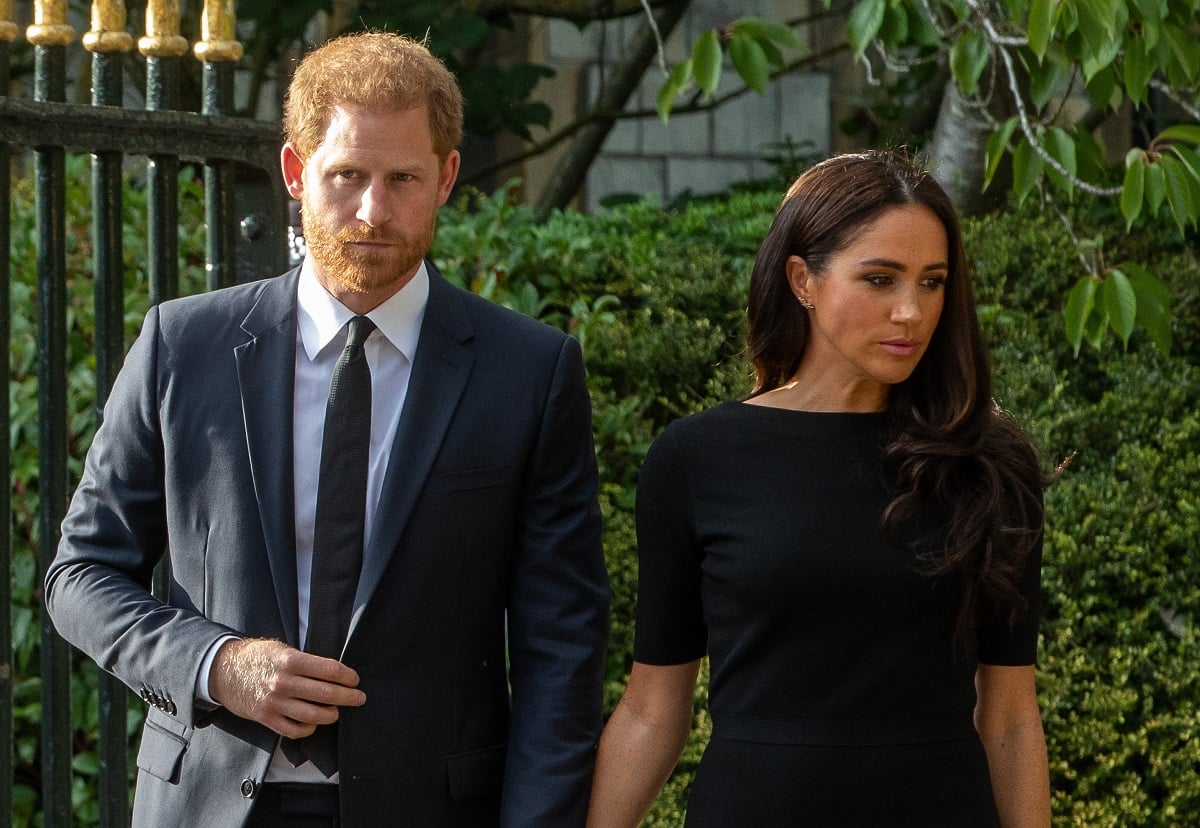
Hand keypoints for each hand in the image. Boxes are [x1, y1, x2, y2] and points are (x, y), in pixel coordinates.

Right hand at [209, 638, 365, 737]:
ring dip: (331, 715)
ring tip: (337, 711)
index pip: (329, 670)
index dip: (347, 677)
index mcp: (290, 660)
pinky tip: (314, 721)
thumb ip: (306, 660)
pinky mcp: (266, 718)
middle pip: (326, 694)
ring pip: (313, 715)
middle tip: (359, 698)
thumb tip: (335, 672)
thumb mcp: (281, 649)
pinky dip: (309, 728)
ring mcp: (274, 703)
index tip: (355, 680)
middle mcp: (283, 682)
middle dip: (348, 697)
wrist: (223, 671)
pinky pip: (294, 730)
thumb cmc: (257, 656)